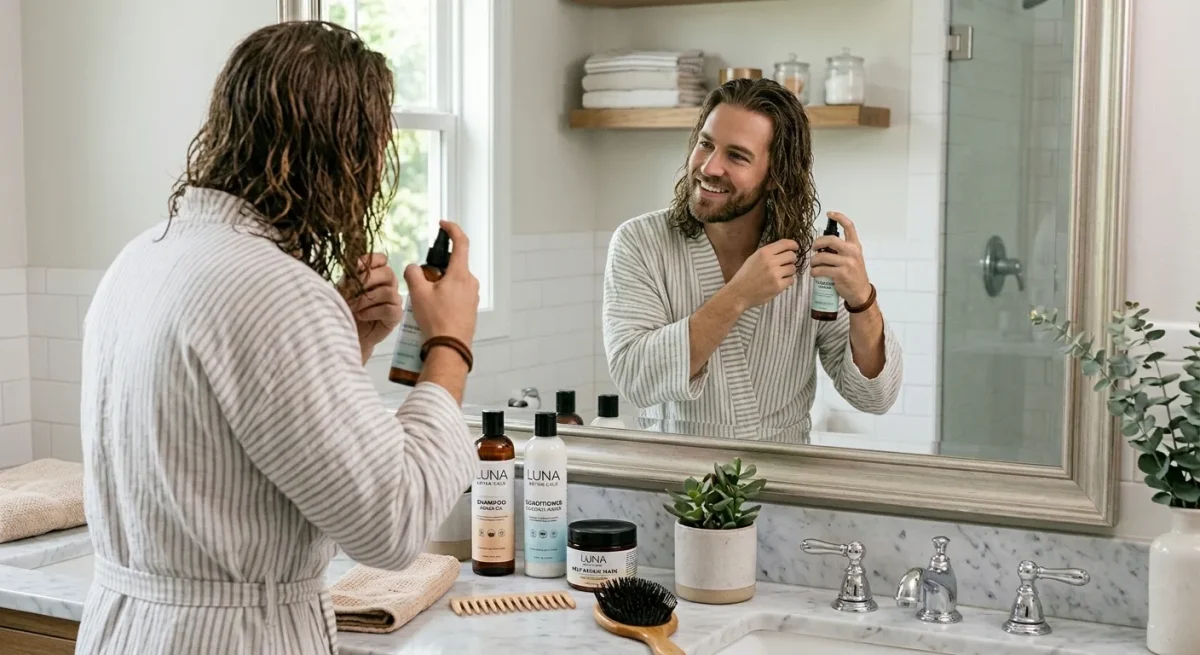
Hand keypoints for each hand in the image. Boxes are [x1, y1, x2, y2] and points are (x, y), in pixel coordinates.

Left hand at [344, 253, 402, 357]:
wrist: (347, 331)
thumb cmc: (345, 308)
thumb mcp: (344, 289)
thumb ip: (351, 275)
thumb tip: (355, 262)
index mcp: (376, 273)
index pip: (381, 259)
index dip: (371, 260)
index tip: (357, 267)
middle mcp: (388, 284)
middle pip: (388, 273)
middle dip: (368, 280)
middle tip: (352, 291)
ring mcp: (394, 299)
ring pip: (388, 292)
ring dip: (366, 299)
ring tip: (353, 307)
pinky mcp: (396, 315)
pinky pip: (389, 309)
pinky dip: (373, 311)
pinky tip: (362, 316)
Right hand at [405, 221, 479, 345]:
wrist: (450, 348)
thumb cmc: (436, 321)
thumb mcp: (418, 294)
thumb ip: (413, 274)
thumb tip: (412, 268)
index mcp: (460, 274)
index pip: (461, 242)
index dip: (452, 229)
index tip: (443, 224)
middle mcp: (470, 282)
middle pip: (453, 265)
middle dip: (436, 267)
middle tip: (421, 278)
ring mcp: (473, 296)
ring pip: (454, 281)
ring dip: (439, 284)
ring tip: (424, 299)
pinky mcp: (471, 308)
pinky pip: (457, 295)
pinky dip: (444, 296)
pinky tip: (432, 310)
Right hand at [725, 239, 799, 309]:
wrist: (738, 293)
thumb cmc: (746, 275)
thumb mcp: (753, 258)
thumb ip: (768, 253)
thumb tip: (786, 248)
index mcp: (764, 252)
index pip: (785, 244)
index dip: (793, 245)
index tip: (795, 248)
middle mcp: (770, 261)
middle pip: (792, 256)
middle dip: (791, 260)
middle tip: (786, 264)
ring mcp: (775, 274)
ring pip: (793, 268)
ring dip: (789, 271)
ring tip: (780, 275)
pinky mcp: (778, 286)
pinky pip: (791, 280)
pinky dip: (787, 281)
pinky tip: (778, 282)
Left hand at [810, 211, 871, 306]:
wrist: (860, 292)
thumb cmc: (853, 274)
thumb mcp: (852, 258)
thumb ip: (842, 249)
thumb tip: (823, 244)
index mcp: (855, 246)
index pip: (849, 226)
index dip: (839, 217)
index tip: (830, 214)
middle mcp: (852, 252)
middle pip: (831, 240)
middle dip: (818, 242)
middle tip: (814, 248)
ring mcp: (847, 263)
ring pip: (823, 256)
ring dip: (814, 261)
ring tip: (814, 264)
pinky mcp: (841, 274)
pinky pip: (821, 269)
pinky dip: (814, 272)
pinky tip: (815, 273)